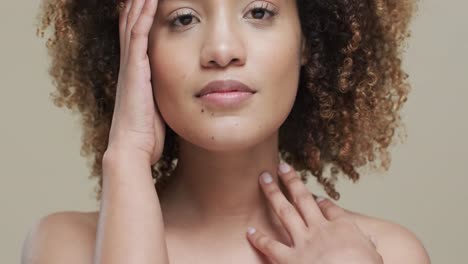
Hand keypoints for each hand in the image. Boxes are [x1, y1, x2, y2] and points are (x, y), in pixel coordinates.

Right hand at [107, 0, 164, 164]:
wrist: (133, 148)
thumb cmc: (147, 133)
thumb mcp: (158, 106)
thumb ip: (163, 93)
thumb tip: (181, 91)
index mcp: (135, 72)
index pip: (135, 36)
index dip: (140, 16)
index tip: (149, 0)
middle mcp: (129, 64)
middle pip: (131, 24)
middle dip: (137, 4)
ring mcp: (130, 65)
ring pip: (132, 23)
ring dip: (139, 3)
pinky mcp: (135, 69)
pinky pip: (138, 35)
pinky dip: (144, 16)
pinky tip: (150, 0)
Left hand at [246, 162, 381, 263]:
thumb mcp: (375, 257)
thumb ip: (369, 247)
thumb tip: (371, 243)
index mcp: (344, 228)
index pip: (332, 210)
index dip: (323, 203)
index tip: (317, 199)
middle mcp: (320, 229)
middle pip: (304, 199)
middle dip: (291, 181)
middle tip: (282, 167)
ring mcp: (303, 242)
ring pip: (285, 211)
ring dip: (272, 193)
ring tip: (264, 178)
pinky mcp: (290, 260)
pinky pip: (271, 246)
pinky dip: (259, 239)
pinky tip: (250, 231)